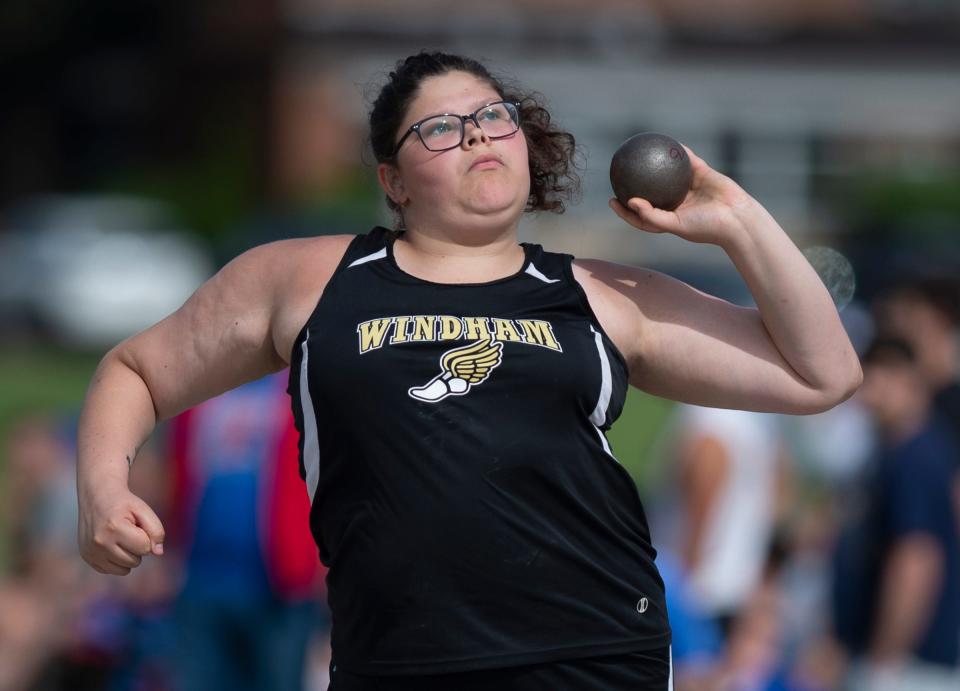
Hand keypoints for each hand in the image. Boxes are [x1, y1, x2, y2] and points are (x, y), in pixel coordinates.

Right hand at [78, 483, 164, 575]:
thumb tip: (158, 553)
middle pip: (134, 562)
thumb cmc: (124, 504)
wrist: (97, 496)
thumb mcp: (144, 510)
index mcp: (114, 528)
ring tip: (120, 538)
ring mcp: (90, 552)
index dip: (146, 537)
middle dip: (137, 547)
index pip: (145, 548)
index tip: (137, 525)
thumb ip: (156, 530)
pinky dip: (116, 560)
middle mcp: (99, 542)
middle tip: (128, 531)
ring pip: (124, 570)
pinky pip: (110, 570)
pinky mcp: (86, 557)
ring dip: (127, 556)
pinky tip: (111, 544)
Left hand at [608, 145, 756, 245]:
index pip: (642, 214)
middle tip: (620, 173)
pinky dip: (678, 151)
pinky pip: (686, 159)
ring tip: (641, 150)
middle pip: (652, 190)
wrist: (736, 218)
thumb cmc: (705, 227)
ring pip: (668, 172)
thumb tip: (629, 202)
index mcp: (669, 217)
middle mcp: (677, 202)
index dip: (626, 209)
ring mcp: (689, 187)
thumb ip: (652, 215)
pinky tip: (667, 142)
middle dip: (636, 182)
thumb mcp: (675, 224)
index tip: (611, 200)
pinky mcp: (702, 173)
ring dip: (656, 162)